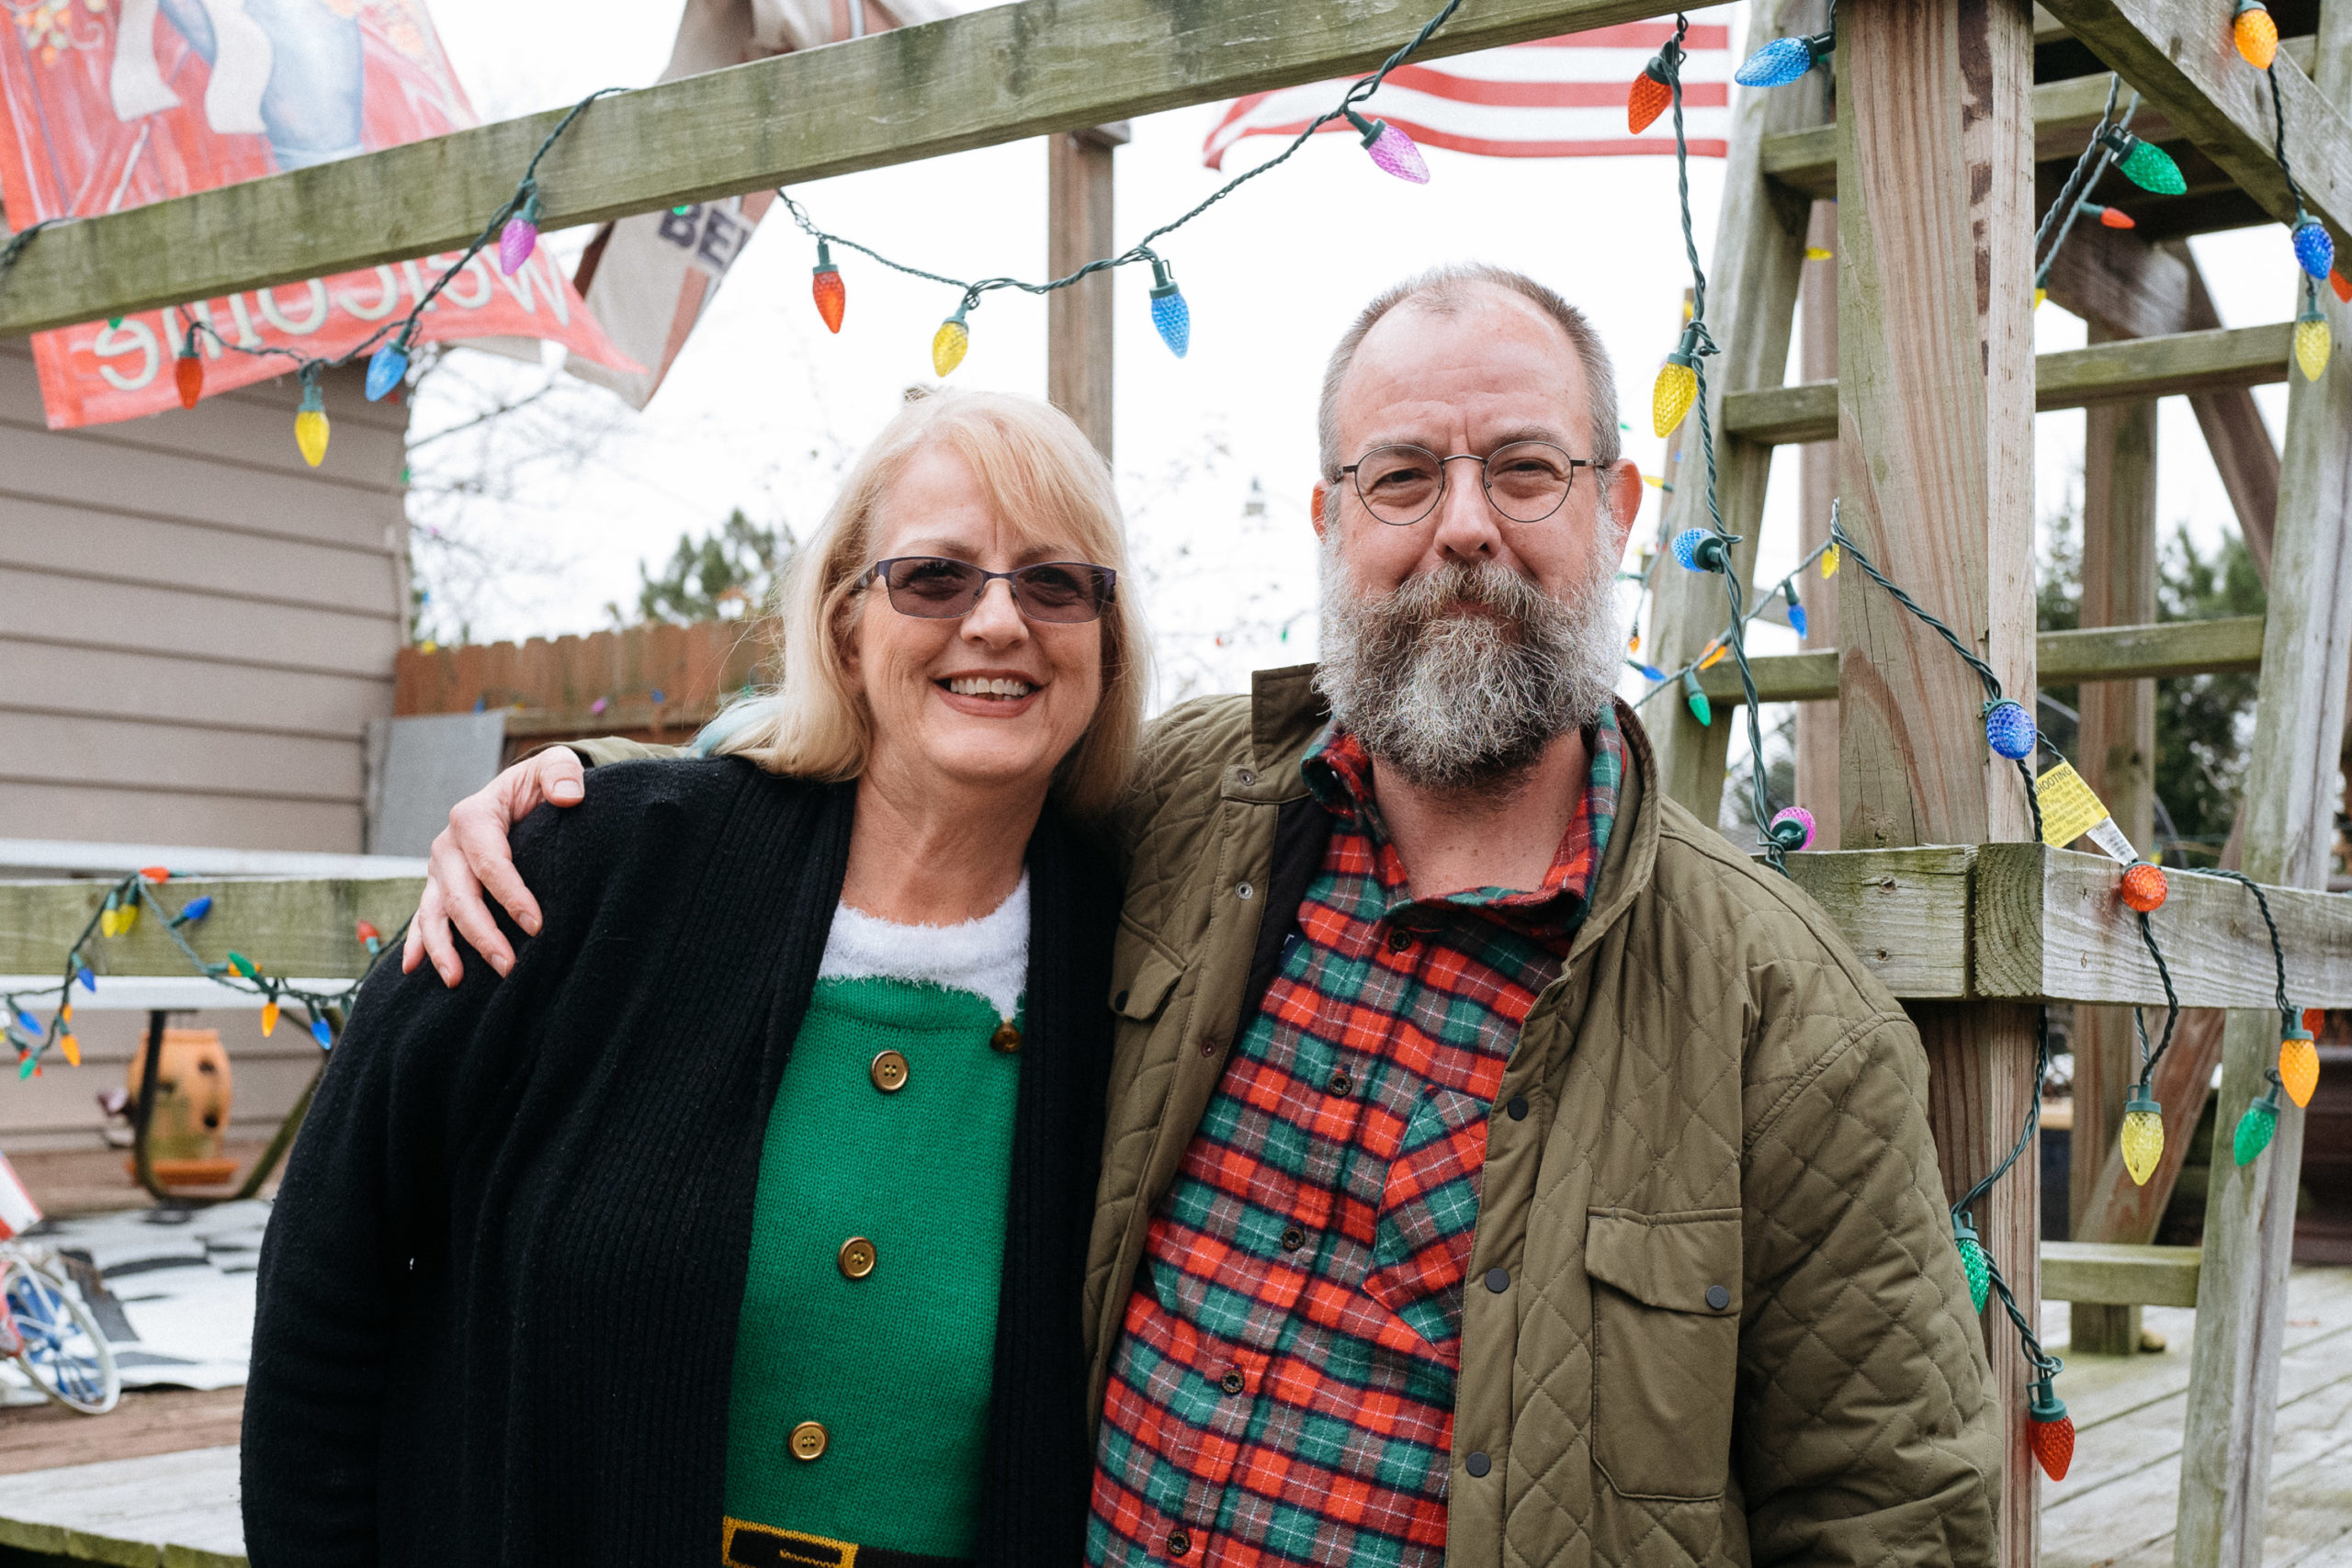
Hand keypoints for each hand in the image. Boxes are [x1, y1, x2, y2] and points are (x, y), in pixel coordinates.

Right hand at [401, 749, 585, 984]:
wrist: (521, 794)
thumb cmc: (541, 784)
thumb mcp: (556, 766)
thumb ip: (563, 773)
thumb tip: (568, 797)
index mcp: (473, 816)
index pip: (490, 862)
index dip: (511, 896)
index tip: (537, 925)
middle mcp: (448, 845)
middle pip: (460, 896)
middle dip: (482, 934)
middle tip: (510, 966)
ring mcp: (439, 869)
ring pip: (434, 913)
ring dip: (444, 948)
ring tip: (457, 980)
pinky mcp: (438, 887)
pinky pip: (423, 918)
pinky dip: (417, 943)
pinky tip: (413, 969)